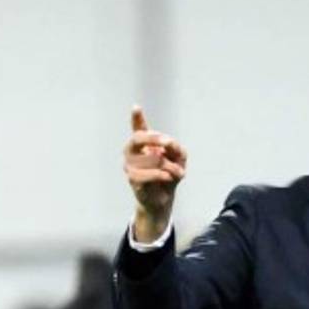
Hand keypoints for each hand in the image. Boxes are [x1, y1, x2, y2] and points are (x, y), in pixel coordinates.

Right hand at [123, 106, 187, 241]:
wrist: (162, 200)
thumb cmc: (169, 176)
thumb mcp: (179, 159)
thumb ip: (176, 148)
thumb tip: (168, 144)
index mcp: (143, 144)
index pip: (137, 128)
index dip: (136, 118)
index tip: (136, 107)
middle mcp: (132, 151)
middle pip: (139, 137)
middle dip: (155, 138)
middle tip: (169, 142)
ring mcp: (130, 164)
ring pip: (153, 157)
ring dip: (170, 166)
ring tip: (177, 173)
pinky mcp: (133, 178)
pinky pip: (150, 173)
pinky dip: (163, 175)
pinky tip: (169, 177)